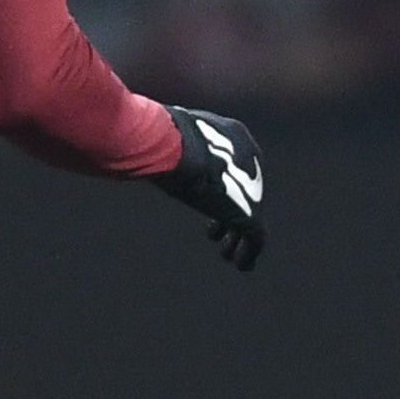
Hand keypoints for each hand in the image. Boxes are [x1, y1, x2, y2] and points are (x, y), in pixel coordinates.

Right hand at [155, 104, 267, 269]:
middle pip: (246, 192)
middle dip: (230, 213)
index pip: (236, 163)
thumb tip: (143, 141)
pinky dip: (248, 253)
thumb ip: (167, 141)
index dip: (222, 186)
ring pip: (252, 217)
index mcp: (235, 134)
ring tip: (225, 253)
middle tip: (212, 231)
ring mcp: (253, 189)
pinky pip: (256, 239)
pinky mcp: (251, 213)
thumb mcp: (166, 132)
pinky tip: (241, 265)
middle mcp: (251, 160)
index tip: (207, 202)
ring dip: (237, 237)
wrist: (175, 147)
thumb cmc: (162, 135)